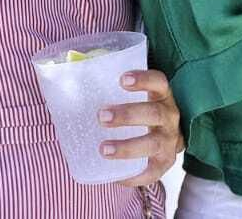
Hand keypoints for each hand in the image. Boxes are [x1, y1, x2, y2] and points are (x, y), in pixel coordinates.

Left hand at [100, 68, 183, 187]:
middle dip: (128, 115)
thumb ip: (108, 84)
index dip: (144, 79)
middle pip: (155, 114)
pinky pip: (152, 173)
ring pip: (153, 143)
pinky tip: (115, 176)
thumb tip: (70, 65)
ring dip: (127, 146)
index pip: (160, 82)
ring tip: (103, 149)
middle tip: (101, 116)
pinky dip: (134, 176)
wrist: (163, 140)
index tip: (122, 79)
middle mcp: (170, 118)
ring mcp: (170, 142)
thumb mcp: (133, 96)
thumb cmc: (138, 111)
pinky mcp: (165, 164)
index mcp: (162, 96)